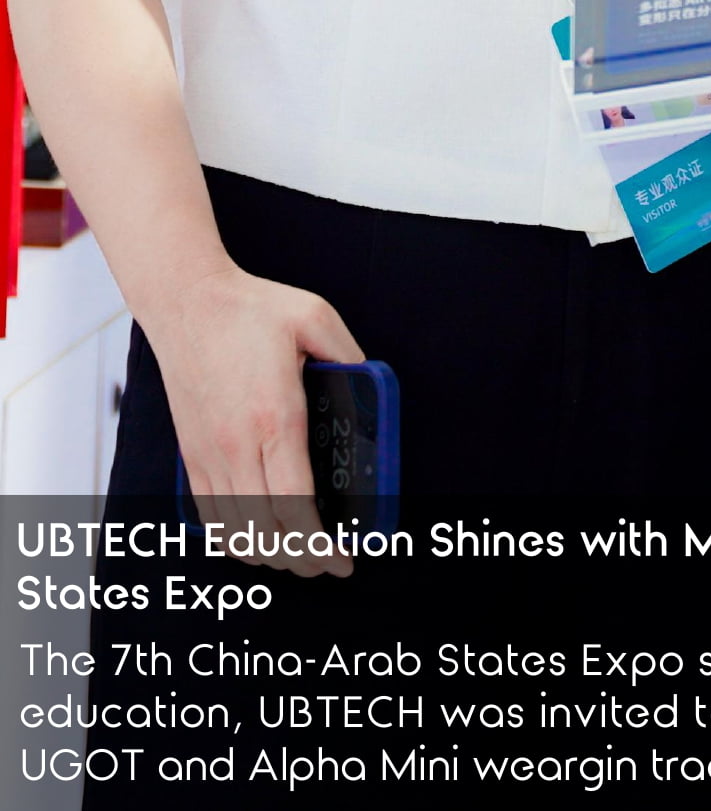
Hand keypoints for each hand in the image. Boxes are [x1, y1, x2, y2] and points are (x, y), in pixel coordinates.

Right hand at [144, 265, 365, 577]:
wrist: (186, 301)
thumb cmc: (247, 309)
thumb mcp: (314, 317)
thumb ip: (348, 353)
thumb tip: (369, 381)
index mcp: (275, 417)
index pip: (295, 507)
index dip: (321, 545)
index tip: (344, 558)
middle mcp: (236, 445)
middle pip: (266, 533)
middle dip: (301, 561)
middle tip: (328, 563)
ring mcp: (209, 454)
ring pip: (235, 533)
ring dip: (268, 556)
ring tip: (298, 555)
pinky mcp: (190, 454)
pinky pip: (209, 516)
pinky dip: (234, 539)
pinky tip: (256, 537)